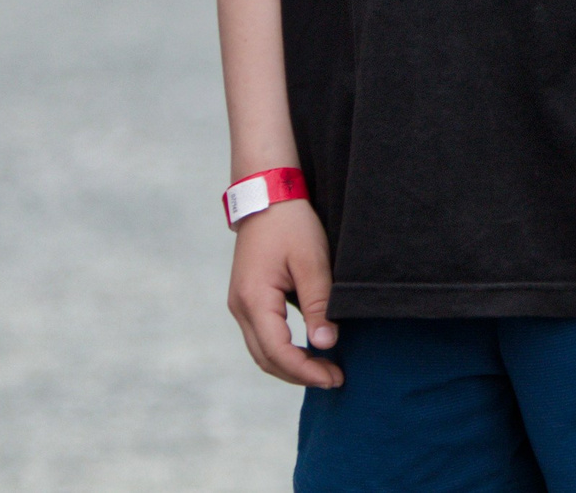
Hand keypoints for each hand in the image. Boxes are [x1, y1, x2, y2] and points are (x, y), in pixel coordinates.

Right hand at [228, 199, 341, 387]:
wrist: (267, 195)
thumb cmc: (291, 225)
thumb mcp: (312, 261)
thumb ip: (318, 304)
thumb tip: (326, 344)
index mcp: (254, 300)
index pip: (278, 352)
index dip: (307, 371)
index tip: (335, 378)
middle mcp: (240, 307)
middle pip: (267, 358)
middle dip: (300, 375)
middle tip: (335, 379)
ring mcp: (240, 304)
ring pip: (262, 351)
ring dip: (291, 365)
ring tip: (325, 370)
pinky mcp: (247, 299)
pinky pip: (262, 336)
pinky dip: (283, 350)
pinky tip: (308, 350)